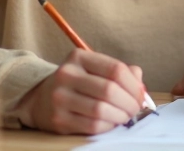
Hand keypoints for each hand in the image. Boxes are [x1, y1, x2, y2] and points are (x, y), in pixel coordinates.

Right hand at [16, 49, 144, 134]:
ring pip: (101, 110)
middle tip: (136, 109)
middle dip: (130, 102)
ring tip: (126, 116)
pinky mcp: (59, 119)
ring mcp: (60, 98)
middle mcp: (66, 74)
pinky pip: (92, 125)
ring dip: (121, 116)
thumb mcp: (96, 69)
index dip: (134, 85)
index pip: (116, 69)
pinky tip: (111, 122)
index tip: (141, 94)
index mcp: (79, 57)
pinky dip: (108, 125)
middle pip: (109, 90)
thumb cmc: (78, 83)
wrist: (42, 99)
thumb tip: (141, 89)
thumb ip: (122, 73)